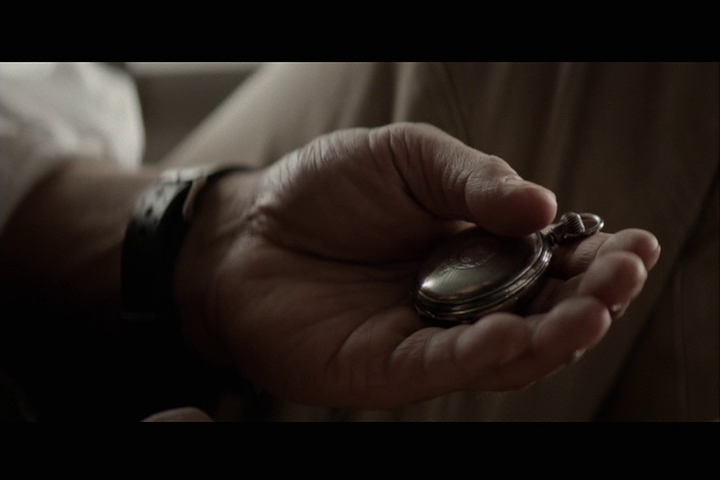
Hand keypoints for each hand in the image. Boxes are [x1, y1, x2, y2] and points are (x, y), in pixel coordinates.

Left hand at [175, 123, 659, 408]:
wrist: (247, 231)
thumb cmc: (325, 189)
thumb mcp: (407, 158)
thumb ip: (473, 181)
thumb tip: (543, 207)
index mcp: (476, 247)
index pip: (551, 260)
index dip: (595, 255)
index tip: (634, 242)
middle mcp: (463, 299)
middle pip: (542, 312)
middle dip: (591, 297)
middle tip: (622, 275)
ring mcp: (429, 337)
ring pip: (508, 351)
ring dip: (554, 334)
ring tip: (591, 309)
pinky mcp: (389, 368)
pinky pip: (446, 368)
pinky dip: (484, 354)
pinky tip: (513, 334)